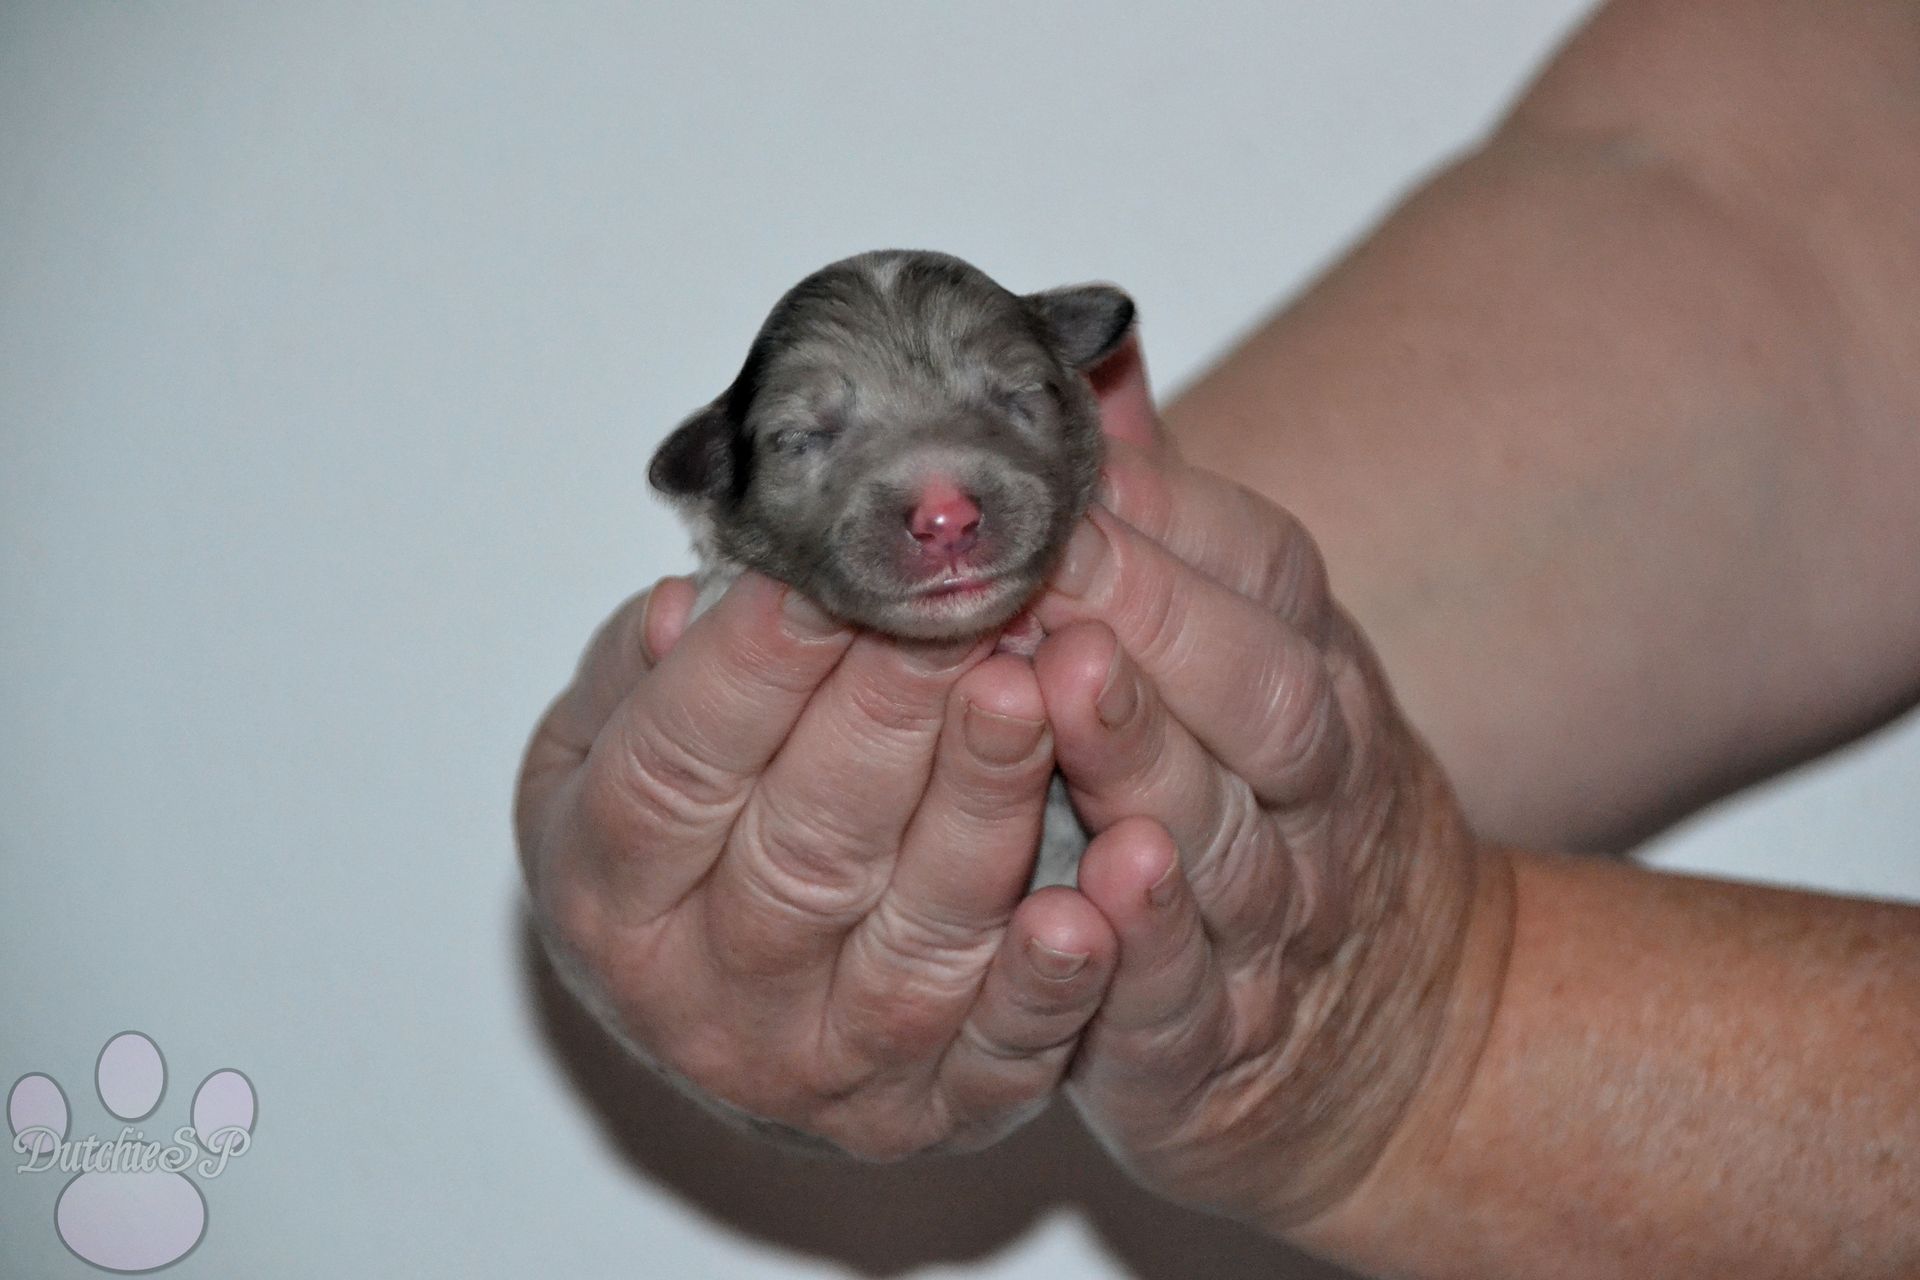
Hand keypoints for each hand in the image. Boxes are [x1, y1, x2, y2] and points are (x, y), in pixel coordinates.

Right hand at [514, 573, 1119, 1157]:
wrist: (725, 1014)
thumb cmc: (676, 841)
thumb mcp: (601, 752)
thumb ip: (635, 680)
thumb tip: (683, 609)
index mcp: (606, 894)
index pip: (671, 773)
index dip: (747, 669)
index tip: (825, 567)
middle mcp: (702, 1001)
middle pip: (799, 852)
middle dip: (884, 716)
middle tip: (951, 608)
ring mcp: (821, 1070)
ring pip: (910, 940)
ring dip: (978, 814)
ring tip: (1027, 697)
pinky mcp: (932, 1112)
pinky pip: (1001, 1055)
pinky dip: (1051, 986)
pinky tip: (1092, 907)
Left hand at [1033, 340, 1510, 1228]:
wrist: (1401, 1024)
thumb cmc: (1275, 801)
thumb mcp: (1244, 651)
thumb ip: (1156, 518)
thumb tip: (1080, 355)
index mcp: (1308, 671)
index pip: (1263, 573)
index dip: (1159, 522)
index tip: (1052, 478)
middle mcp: (1312, 790)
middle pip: (1265, 698)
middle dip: (1156, 623)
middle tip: (1048, 568)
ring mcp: (1275, 922)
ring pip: (1223, 841)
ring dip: (1141, 762)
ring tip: (1059, 689)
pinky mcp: (1215, 1046)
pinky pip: (1184, 998)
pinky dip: (1138, 950)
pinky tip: (1084, 897)